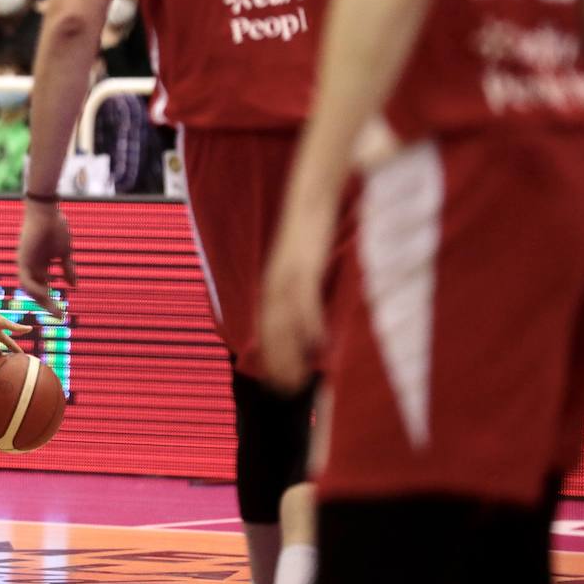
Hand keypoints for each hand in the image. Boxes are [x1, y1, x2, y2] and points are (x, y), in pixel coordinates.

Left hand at [16, 200, 73, 318]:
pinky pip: (25, 279)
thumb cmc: (56, 227)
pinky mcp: (22, 258)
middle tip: (59, 316)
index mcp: (41, 265)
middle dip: (48, 304)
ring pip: (29, 288)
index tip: (62, 312)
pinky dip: (35, 287)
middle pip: (37, 291)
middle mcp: (32, 266)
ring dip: (41, 299)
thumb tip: (74, 286)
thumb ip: (68, 269)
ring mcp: (26, 263)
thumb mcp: (65, 253)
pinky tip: (45, 292)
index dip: (52, 300)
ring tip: (53, 308)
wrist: (47, 211)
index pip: (45, 287)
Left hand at [258, 197, 335, 393]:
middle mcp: (274, 280)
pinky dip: (309, 323)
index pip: (265, 325)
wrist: (311, 192)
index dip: (269, 354)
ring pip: (282, 320)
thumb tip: (311, 315)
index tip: (273, 381)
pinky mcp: (304, 262)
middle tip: (283, 392)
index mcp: (272, 280)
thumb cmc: (310, 227)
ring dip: (288, 352)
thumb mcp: (301, 260)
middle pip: (269, 329)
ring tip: (296, 380)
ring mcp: (287, 272)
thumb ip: (302, 286)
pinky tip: (318, 345)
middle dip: (276, 362)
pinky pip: (304, 299)